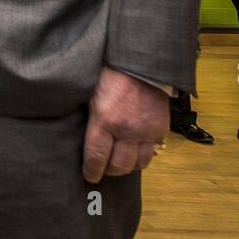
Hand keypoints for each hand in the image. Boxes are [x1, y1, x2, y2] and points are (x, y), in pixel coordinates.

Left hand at [82, 66, 168, 184]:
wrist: (140, 61)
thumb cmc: (109, 73)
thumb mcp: (89, 93)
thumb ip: (88, 117)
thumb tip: (78, 135)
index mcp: (104, 120)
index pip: (97, 157)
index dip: (92, 171)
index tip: (89, 176)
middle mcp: (127, 130)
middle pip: (119, 166)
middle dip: (109, 170)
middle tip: (104, 168)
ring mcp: (146, 130)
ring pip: (139, 164)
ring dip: (128, 165)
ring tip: (120, 160)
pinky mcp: (161, 128)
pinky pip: (153, 151)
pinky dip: (143, 154)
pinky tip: (135, 148)